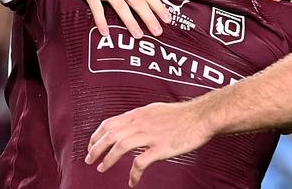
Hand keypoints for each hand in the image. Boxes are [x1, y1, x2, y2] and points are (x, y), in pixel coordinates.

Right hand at [61, 0, 170, 37]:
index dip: (159, 6)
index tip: (168, 18)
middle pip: (138, 1)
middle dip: (149, 18)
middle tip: (159, 32)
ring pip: (121, 6)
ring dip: (130, 22)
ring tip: (138, 36)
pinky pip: (96, 8)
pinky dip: (101, 21)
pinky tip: (106, 33)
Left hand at [85, 101, 212, 186]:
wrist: (202, 116)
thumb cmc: (183, 114)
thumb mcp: (156, 110)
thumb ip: (141, 117)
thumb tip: (130, 124)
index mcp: (139, 113)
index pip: (110, 123)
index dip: (97, 135)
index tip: (91, 145)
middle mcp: (141, 122)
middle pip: (111, 134)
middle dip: (96, 148)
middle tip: (89, 159)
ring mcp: (151, 135)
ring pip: (121, 146)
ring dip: (108, 159)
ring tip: (102, 168)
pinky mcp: (161, 147)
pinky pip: (141, 162)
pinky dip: (133, 173)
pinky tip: (132, 181)